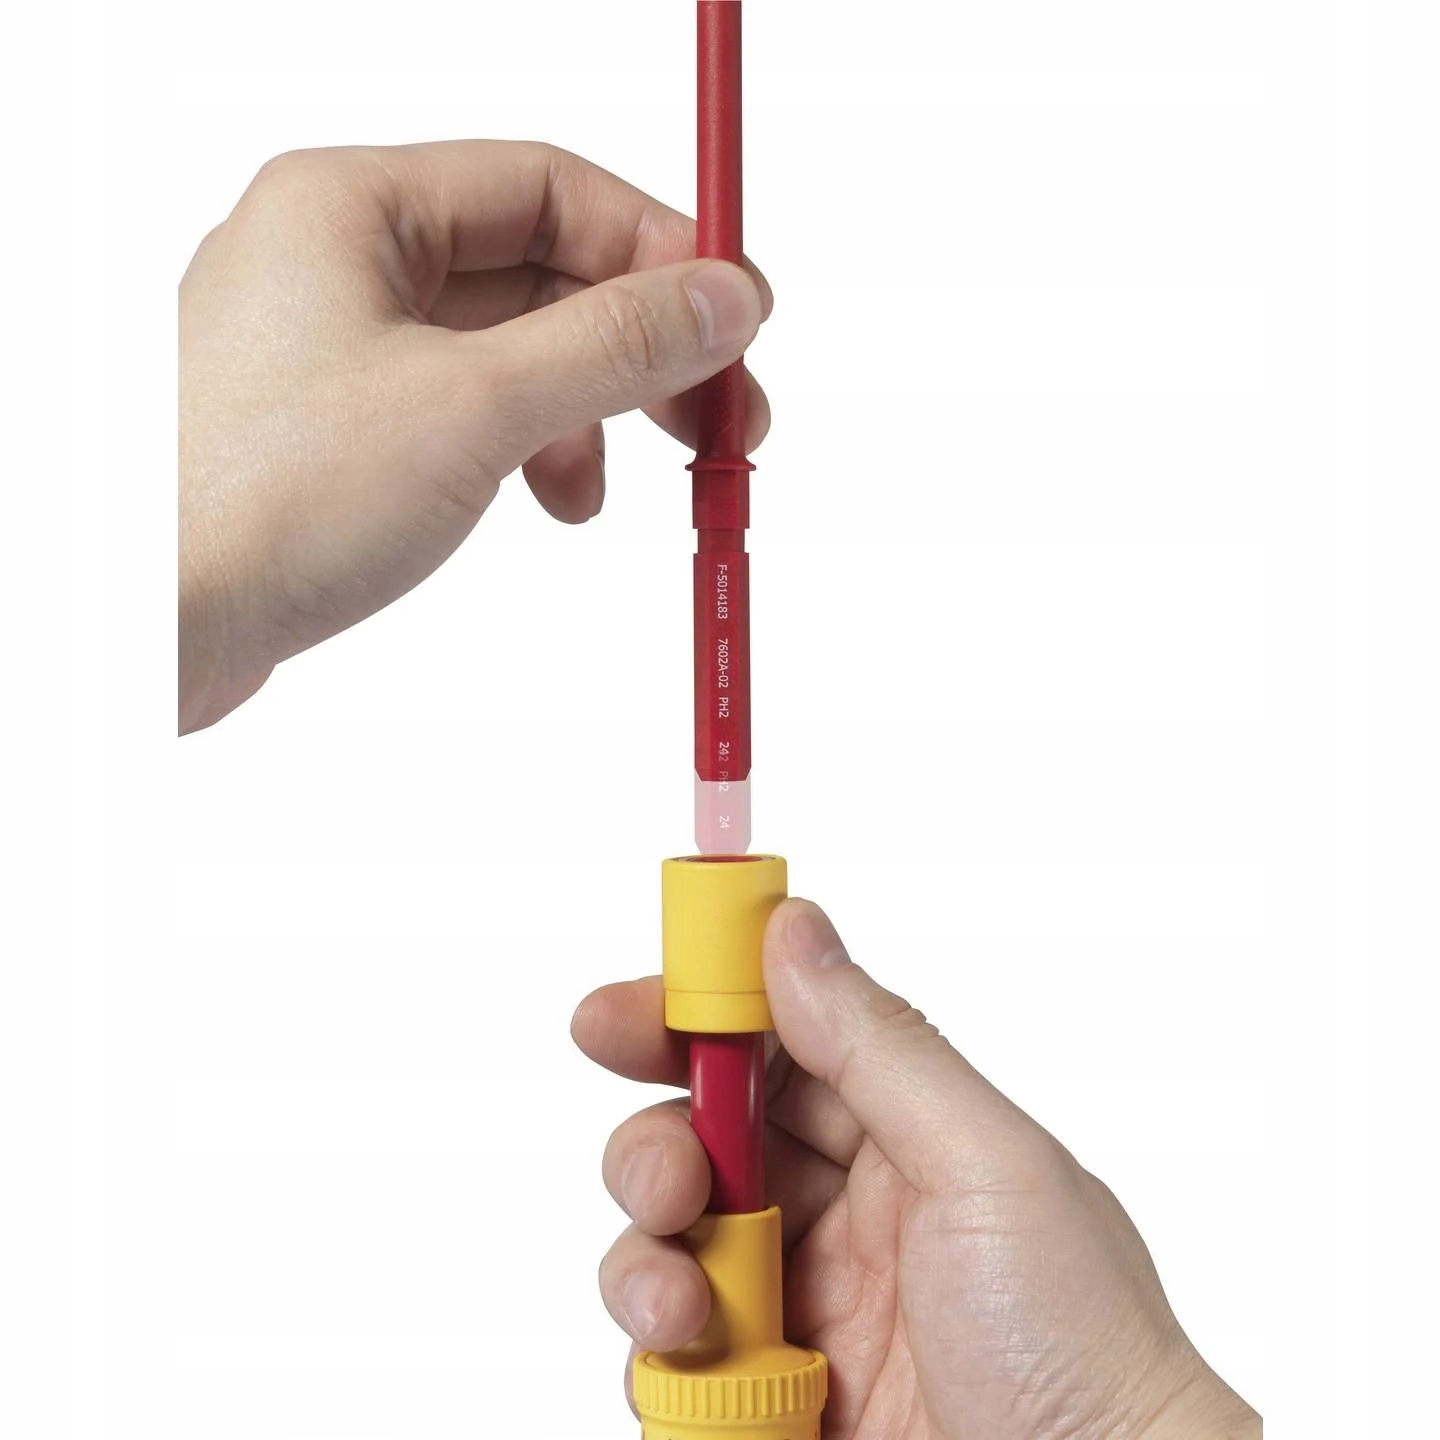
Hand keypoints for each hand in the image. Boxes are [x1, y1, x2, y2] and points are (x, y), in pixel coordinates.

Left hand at [179, 140, 769, 731]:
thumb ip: (614, 345)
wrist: (147, 629)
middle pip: (539, 269)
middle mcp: (341, 260)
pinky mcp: (342, 430)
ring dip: (589, 411)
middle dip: (638, 347)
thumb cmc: (261, 502)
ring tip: (613, 487)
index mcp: (352, 205)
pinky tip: (552, 501)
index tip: (737, 316)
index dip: (658, 247)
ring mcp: (338, 348)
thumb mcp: (475, 408)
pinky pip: (471, 409)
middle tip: (724, 414)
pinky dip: (531, 450)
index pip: (549, 185)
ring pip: (511, 349)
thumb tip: (723, 299)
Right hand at [573, 900, 1259, 1439]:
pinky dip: (660, 1356)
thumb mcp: (989, 1168)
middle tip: (667, 1179)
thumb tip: (793, 929)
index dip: (692, 1019)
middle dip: (657, 1144)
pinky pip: (671, 1355)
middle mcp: (846, 1210)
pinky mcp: (770, 1398)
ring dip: (647, 1258)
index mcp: (904, 1136)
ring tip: (686, 1304)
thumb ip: (879, 1048)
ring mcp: (806, 1306)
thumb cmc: (1084, 1350)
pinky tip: (702, 1366)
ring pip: (672, 1242)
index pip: (777, 1045)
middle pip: (705, 1139)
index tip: (617, 1016)